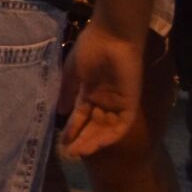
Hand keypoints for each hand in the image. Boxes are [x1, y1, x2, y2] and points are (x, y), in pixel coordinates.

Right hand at [60, 20, 144, 157]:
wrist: (112, 37)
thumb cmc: (90, 49)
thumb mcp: (73, 71)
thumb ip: (68, 92)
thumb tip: (61, 112)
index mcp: (91, 91)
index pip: (82, 115)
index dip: (73, 129)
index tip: (62, 142)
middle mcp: (105, 100)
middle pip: (94, 125)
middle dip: (82, 139)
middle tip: (70, 154)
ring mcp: (118, 102)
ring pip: (106, 128)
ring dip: (94, 141)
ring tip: (80, 152)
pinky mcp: (130, 103)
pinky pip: (122, 124)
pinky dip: (111, 135)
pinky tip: (99, 144)